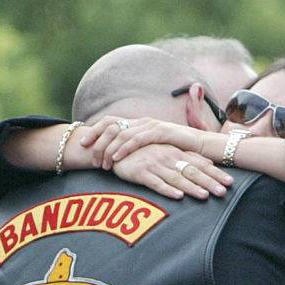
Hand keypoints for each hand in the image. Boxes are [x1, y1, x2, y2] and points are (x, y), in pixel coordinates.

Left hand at [77, 117, 204, 169]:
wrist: (202, 147)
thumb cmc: (175, 151)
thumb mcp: (151, 150)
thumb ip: (135, 149)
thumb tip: (116, 157)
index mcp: (137, 124)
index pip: (110, 122)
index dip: (94, 131)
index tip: (82, 144)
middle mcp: (141, 122)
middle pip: (111, 125)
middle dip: (96, 140)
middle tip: (89, 157)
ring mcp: (151, 125)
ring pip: (122, 133)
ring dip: (109, 148)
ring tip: (102, 163)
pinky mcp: (161, 132)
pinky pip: (137, 139)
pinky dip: (124, 148)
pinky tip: (116, 157)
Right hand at [112, 144, 232, 199]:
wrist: (113, 146)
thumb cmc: (140, 151)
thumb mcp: (163, 151)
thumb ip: (182, 158)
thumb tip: (206, 166)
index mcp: (174, 152)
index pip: (199, 163)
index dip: (215, 173)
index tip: (230, 182)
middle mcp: (167, 157)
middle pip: (192, 171)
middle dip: (209, 182)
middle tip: (224, 192)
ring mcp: (154, 164)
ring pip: (176, 178)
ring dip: (192, 187)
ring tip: (205, 196)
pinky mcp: (140, 173)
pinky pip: (155, 183)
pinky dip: (167, 190)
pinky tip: (178, 196)